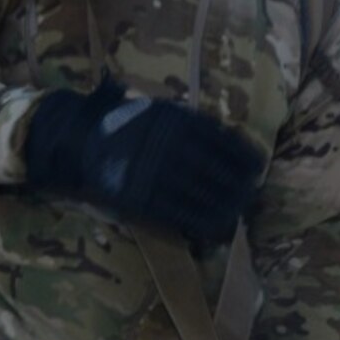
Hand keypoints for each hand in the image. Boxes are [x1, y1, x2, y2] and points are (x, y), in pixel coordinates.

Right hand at [24, 77, 264, 247]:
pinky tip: (215, 228)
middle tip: (249, 196)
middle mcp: (170, 148)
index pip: (224, 143)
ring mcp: (156, 175)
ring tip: (236, 213)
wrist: (83, 139)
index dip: (245, 158)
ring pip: (202, 196)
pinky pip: (180, 214)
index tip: (257, 168)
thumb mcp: (161, 111)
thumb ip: (193, 124)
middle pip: (218, 172)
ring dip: (225, 207)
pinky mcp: (142, 199)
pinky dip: (201, 223)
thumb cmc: (127, 123)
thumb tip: (231, 141)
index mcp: (178, 122)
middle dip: (239, 187)